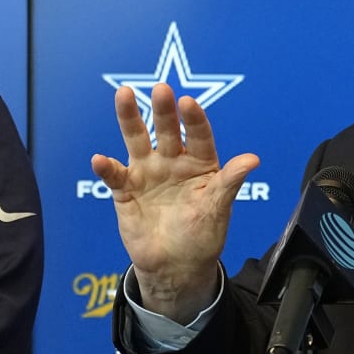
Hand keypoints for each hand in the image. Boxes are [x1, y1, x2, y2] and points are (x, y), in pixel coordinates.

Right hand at [89, 83, 258, 323]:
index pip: (198, 135)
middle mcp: (172, 161)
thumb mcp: (218, 208)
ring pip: (137, 140)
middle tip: (161, 88)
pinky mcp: (126, 190)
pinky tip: (100, 160)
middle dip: (163, 110)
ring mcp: (147, 173)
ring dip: (129, 118)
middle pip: (166, 130)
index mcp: (199, 162)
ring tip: (124, 94)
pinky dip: (106, 168)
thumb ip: (230, 182)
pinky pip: (115, 175)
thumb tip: (253, 159)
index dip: (194, 119)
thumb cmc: (202, 235)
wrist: (176, 265)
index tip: (188, 103)